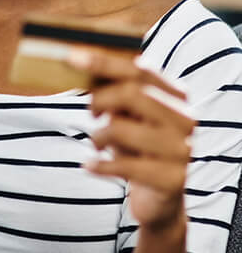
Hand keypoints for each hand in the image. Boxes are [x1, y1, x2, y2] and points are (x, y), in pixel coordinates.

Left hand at [67, 49, 194, 230]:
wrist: (159, 199)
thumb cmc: (138, 148)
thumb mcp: (127, 116)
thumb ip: (114, 92)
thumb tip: (81, 64)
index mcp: (176, 96)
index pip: (138, 71)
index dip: (104, 62)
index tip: (71, 57)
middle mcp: (185, 119)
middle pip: (132, 93)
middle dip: (100, 99)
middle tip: (91, 113)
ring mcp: (182, 150)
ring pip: (122, 128)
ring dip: (98, 136)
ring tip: (97, 143)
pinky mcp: (172, 179)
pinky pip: (124, 165)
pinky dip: (99, 164)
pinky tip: (90, 165)